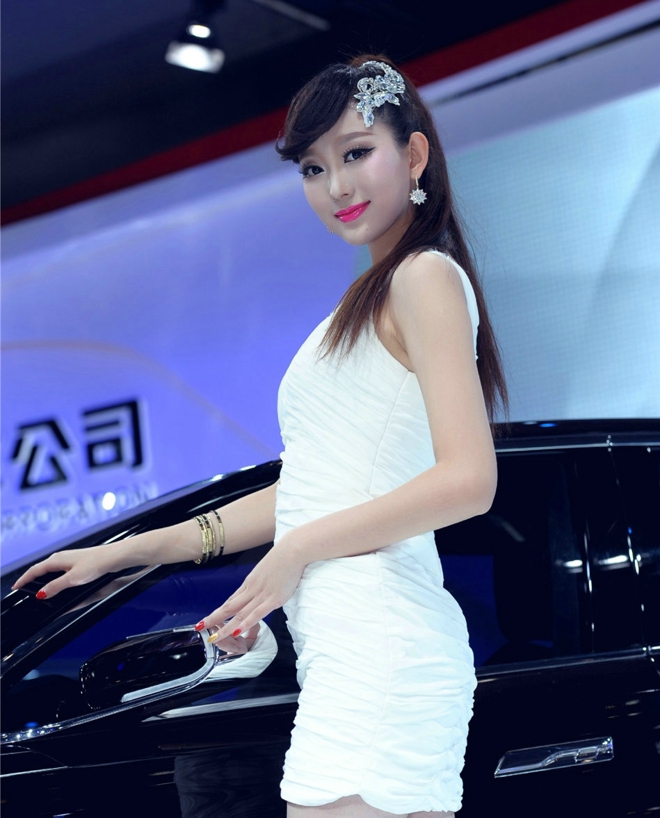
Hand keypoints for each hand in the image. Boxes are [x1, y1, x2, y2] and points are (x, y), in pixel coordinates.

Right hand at [11, 540, 138, 598]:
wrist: (114, 556)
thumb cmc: (96, 563)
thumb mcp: (73, 579)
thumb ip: (55, 586)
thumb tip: (41, 594)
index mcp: (56, 560)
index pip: (34, 571)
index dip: (23, 580)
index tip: (15, 588)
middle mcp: (61, 557)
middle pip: (40, 569)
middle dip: (30, 579)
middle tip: (22, 589)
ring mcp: (69, 559)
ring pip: (50, 569)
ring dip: (42, 578)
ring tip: (35, 588)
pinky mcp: (77, 562)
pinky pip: (59, 570)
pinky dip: (53, 577)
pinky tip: (56, 583)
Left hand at [198, 539, 304, 640]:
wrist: (293, 550)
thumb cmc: (284, 558)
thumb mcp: (267, 570)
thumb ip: (262, 582)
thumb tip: (262, 588)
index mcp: (250, 583)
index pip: (231, 601)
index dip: (219, 612)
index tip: (208, 620)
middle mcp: (251, 589)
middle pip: (228, 607)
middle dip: (213, 620)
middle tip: (200, 629)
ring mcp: (261, 595)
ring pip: (239, 614)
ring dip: (225, 627)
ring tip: (213, 638)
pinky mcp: (273, 599)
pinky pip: (256, 614)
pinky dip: (245, 624)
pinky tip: (236, 632)